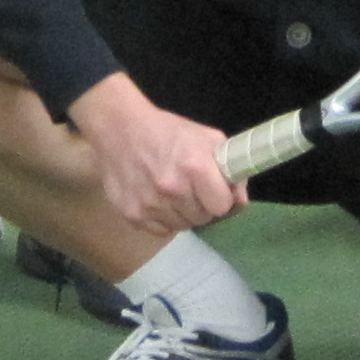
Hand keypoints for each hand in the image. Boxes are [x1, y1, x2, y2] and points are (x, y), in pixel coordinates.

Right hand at [70, 74, 242, 237]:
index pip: (222, 206)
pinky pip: (161, 230)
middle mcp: (172, 189)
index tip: (214, 189)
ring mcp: (150, 205)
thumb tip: (240, 200)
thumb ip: (230, 169)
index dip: (221, 198)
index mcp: (195, 166)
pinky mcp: (133, 215)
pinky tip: (156, 197)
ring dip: (182, 213)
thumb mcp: (206, 138)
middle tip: (191, 187)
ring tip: (171, 191)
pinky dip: (163, 218)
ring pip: (183, 226)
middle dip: (202, 205)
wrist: (119, 129)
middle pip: (203, 218)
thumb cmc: (167, 132)